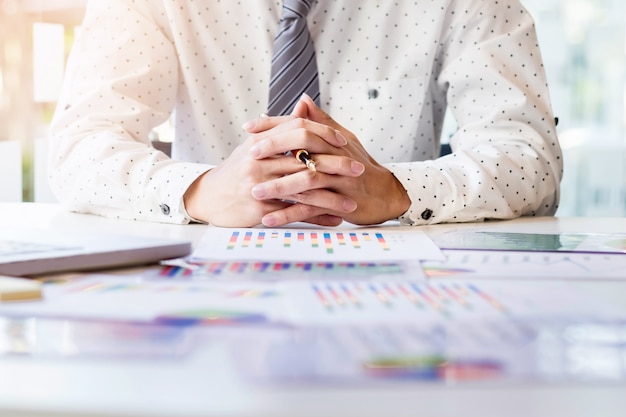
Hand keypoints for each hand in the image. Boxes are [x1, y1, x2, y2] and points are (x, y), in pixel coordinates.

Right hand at [183, 113, 355, 226]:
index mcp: (261, 142)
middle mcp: (260, 161)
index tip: (344, 141)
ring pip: (303, 188)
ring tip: (352, 202)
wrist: (207, 197)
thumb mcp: (255, 145)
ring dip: (331, 197)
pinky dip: (316, 217)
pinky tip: (334, 219)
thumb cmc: (236, 170)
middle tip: (359, 169)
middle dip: (336, 165)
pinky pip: (294, 213)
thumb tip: (304, 104)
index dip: (323, 133)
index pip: (298, 129)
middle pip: (306, 159)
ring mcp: (260, 186)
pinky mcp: (260, 209)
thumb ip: (282, 127)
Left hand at [245, 94, 410, 225]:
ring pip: (306, 180)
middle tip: (249, 156)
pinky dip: (289, 214)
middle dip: (274, 150)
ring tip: (254, 192)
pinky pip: (311, 209)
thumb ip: (321, 122)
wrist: (385, 194)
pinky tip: (269, 218)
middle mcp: (336, 158)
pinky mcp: (340, 203)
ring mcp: (338, 181)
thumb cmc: (360, 165)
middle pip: (303, 148)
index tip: (249, 127)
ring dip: (279, 187)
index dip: (274, 126)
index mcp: (332, 141)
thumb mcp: (343, 140)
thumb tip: (302, 100)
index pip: (300, 127)